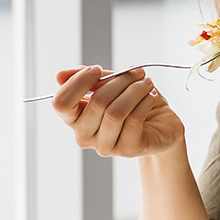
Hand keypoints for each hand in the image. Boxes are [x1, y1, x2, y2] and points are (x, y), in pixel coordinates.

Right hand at [51, 66, 185, 157]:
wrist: (160, 123)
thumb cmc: (131, 102)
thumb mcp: (108, 84)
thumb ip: (85, 78)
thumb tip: (59, 76)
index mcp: (75, 118)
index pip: (61, 103)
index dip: (78, 82)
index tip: (97, 70)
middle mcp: (85, 136)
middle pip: (96, 102)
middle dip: (120, 81)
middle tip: (137, 73)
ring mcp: (105, 146)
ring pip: (116, 112)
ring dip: (135, 90)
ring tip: (146, 82)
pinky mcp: (128, 150)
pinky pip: (134, 120)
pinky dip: (145, 101)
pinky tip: (151, 96)